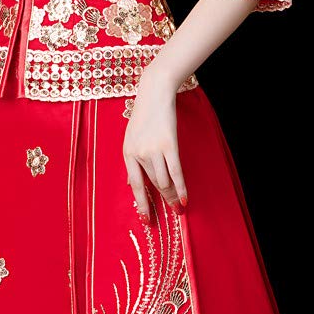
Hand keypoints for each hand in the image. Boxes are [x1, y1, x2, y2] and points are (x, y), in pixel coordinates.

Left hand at [123, 68, 188, 223]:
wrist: (154, 94)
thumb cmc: (144, 116)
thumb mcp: (131, 138)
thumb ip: (132, 161)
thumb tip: (131, 184)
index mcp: (127, 153)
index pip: (135, 185)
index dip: (142, 204)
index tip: (146, 219)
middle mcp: (139, 154)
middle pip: (153, 184)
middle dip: (163, 201)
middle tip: (171, 213)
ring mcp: (154, 149)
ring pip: (164, 181)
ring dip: (173, 196)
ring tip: (179, 206)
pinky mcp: (169, 145)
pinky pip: (176, 173)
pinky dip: (181, 188)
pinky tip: (185, 199)